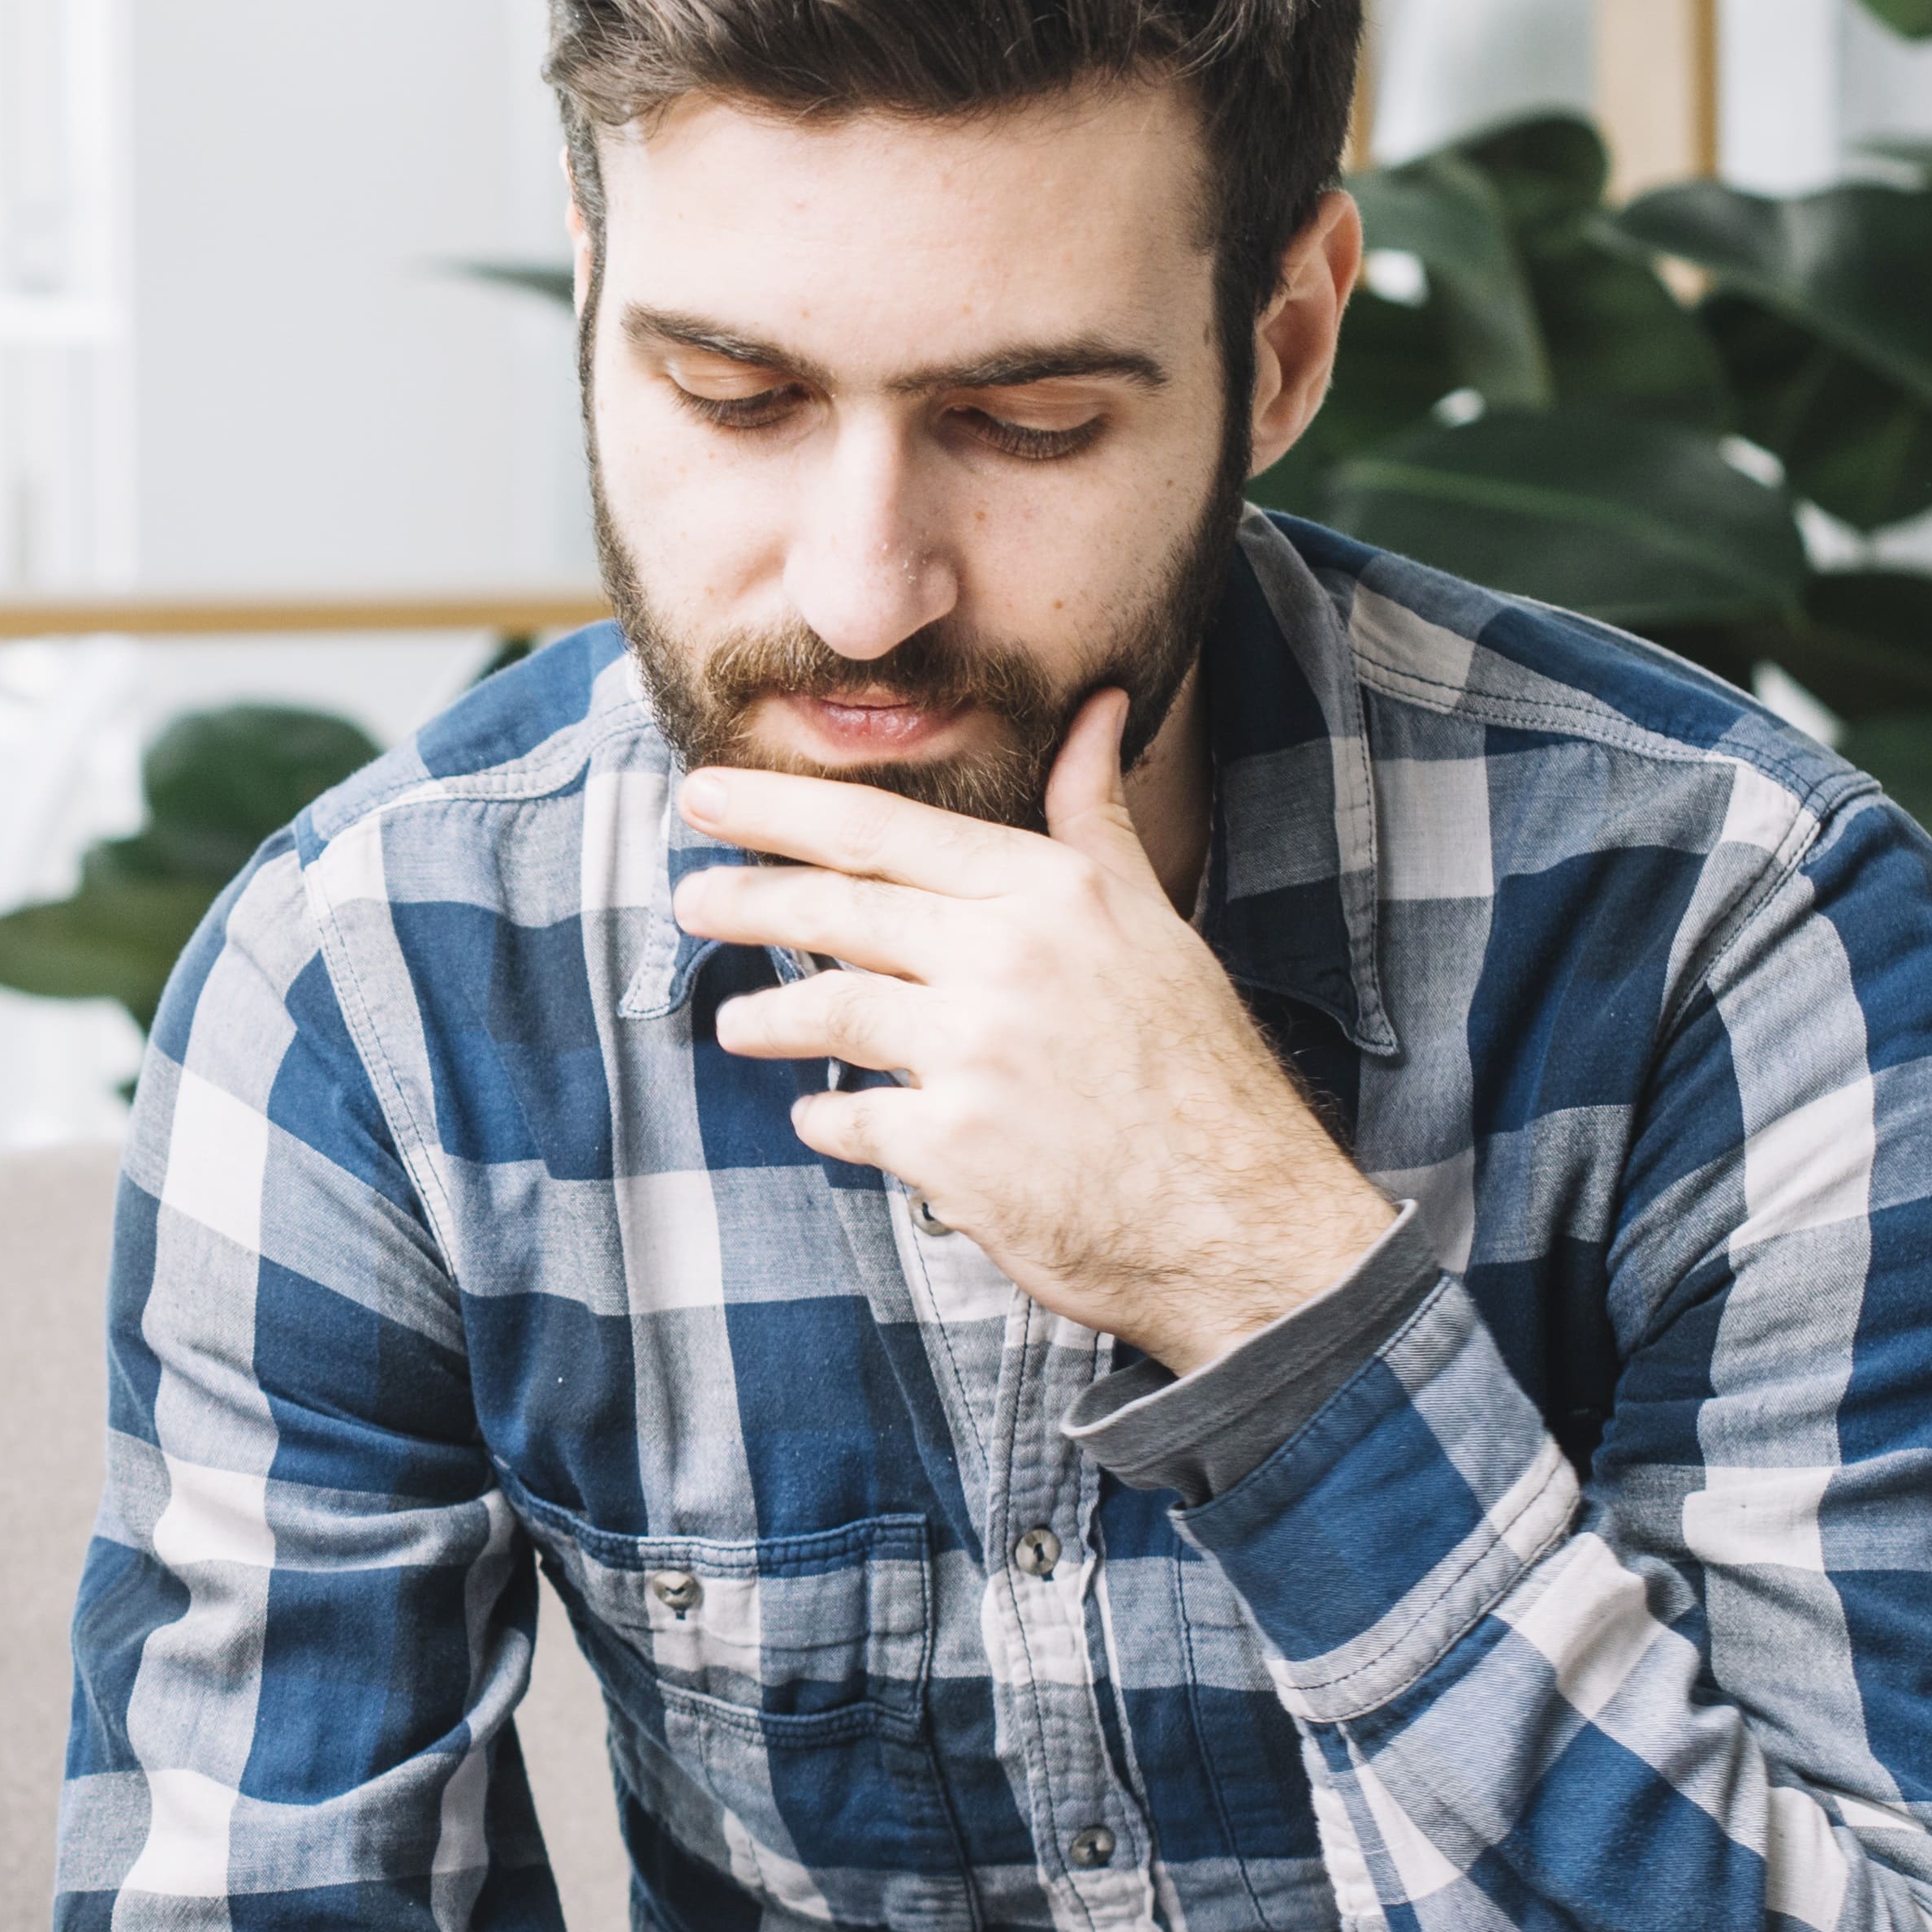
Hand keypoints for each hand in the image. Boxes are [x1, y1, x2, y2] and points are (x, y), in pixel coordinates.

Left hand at [671, 694, 1392, 1375]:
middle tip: (689, 901)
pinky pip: (850, 1120)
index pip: (887, 833)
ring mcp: (974, 1056)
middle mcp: (1007, 962)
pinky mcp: (951, 1151)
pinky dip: (827, 1118)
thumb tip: (1097, 711)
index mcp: (1053, 896)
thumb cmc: (1197, 1070)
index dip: (783, 810)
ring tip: (738, 1026)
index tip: (707, 797)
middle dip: (747, 899)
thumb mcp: (1155, 926)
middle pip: (838, 910)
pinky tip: (821, 1117)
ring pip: (827, 1011)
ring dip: (770, 1019)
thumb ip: (1095, 822)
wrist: (1242, 1220)